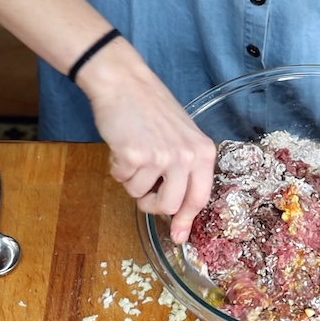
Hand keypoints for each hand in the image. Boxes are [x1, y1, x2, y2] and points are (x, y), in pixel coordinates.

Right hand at [77, 41, 215, 242]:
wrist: (124, 83)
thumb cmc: (151, 110)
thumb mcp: (181, 138)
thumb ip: (184, 173)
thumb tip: (178, 219)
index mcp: (202, 152)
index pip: (199, 198)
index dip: (187, 220)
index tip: (179, 237)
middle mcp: (186, 156)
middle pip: (169, 206)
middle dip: (151, 204)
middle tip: (143, 188)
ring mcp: (161, 156)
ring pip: (141, 195)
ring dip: (131, 181)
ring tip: (132, 154)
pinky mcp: (135, 155)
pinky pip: (122, 179)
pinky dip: (117, 168)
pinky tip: (121, 146)